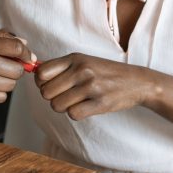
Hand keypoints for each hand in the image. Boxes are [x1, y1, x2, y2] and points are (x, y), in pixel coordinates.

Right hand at [0, 31, 34, 104]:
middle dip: (17, 68)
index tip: (26, 56)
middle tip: (7, 66)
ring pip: (10, 85)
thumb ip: (0, 37)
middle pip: (17, 70)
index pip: (16, 48)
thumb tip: (25, 45)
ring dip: (7, 81)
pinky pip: (1, 97)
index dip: (26, 53)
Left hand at [34, 53, 152, 120]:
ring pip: (56, 105)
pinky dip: (76, 114)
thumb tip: (35, 74)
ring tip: (76, 101)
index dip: (42, 83)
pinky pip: (72, 114)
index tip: (51, 85)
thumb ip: (61, 67)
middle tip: (65, 96)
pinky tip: (85, 107)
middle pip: (46, 92)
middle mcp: (82, 70)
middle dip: (52, 98)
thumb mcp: (85, 61)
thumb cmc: (106, 73)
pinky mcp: (100, 103)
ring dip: (64, 107)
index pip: (41, 73)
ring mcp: (91, 86)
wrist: (137, 82)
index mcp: (75, 58)